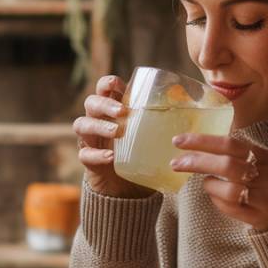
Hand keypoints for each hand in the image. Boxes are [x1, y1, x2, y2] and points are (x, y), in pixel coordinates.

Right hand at [73, 75, 153, 198]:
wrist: (126, 184)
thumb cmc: (140, 150)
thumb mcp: (152, 131)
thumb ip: (164, 114)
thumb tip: (184, 96)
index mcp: (112, 108)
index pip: (103, 88)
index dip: (107, 83)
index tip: (118, 84)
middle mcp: (97, 119)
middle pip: (91, 103)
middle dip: (105, 104)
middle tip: (122, 111)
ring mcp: (90, 139)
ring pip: (82, 125)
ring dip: (99, 126)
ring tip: (117, 132)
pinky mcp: (88, 160)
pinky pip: (85, 154)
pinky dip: (97, 154)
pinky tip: (111, 156)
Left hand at [170, 134, 267, 231]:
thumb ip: (244, 154)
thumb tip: (206, 147)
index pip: (231, 144)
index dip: (203, 141)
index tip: (180, 141)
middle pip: (227, 165)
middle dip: (197, 162)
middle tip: (176, 163)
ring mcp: (265, 198)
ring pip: (227, 189)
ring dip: (210, 184)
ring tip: (208, 183)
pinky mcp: (260, 218)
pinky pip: (230, 208)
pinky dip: (218, 201)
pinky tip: (218, 197)